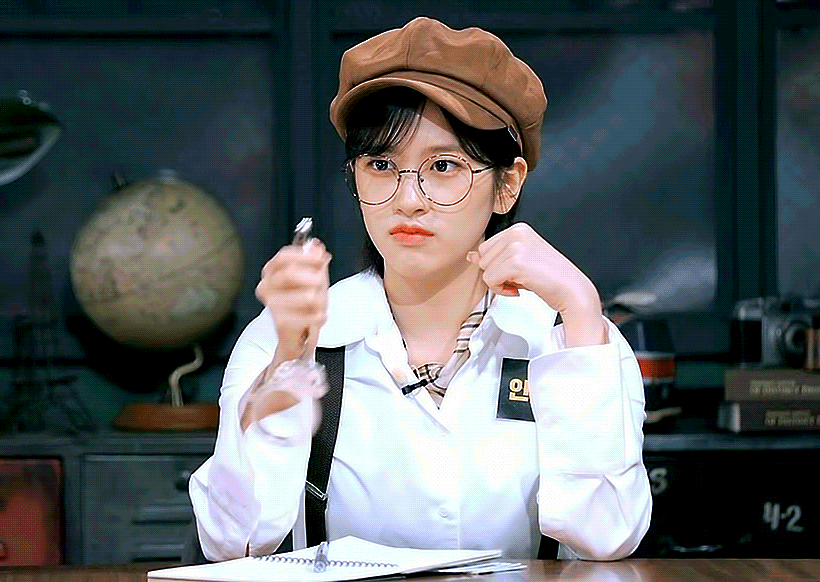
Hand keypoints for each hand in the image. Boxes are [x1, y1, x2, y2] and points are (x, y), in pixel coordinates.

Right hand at [255, 239, 331, 361]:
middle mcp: (266, 287)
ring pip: (307, 296)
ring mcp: (272, 305)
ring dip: (321, 300)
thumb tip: (317, 247)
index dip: (305, 255)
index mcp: (271, 272)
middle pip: (292, 274)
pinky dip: (320, 316)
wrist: (298, 335)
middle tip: (321, 284)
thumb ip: (316, 262)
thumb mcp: (313, 278)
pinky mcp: (281, 322)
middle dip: (315, 278)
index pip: (284, 257)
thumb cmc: (303, 305)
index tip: (320, 256)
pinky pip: (310, 314)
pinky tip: (316, 316)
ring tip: (318, 305)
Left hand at [466, 223, 605, 345]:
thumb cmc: (549, 278)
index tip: (519, 271)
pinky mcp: (516, 262)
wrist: (572, 290)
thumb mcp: (519, 260)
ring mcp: (516, 246)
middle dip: (496, 273)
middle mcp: (516, 232)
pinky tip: (521, 289)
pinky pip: (490, 280)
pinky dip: (502, 290)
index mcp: (518, 228)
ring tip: (522, 282)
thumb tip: (471, 255)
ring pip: (484, 269)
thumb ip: (496, 255)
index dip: (498, 265)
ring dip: (499, 282)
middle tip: (520, 278)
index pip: (485, 248)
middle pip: (482, 257)